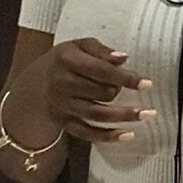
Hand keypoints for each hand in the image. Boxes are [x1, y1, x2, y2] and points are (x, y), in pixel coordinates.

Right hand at [20, 38, 153, 144]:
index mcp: (67, 60)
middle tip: (122, 86)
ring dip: (125, 116)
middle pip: (102, 93)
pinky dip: (108, 136)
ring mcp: (62, 106)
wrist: (34, 85)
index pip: (101, 71)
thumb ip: (101, 51)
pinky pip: (88, 133)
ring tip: (148, 114)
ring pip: (98, 114)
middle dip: (119, 90)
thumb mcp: (78, 46)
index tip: (147, 84)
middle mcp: (62, 84)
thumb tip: (123, 59)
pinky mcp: (63, 122)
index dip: (126, 78)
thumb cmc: (65, 61)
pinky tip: (128, 135)